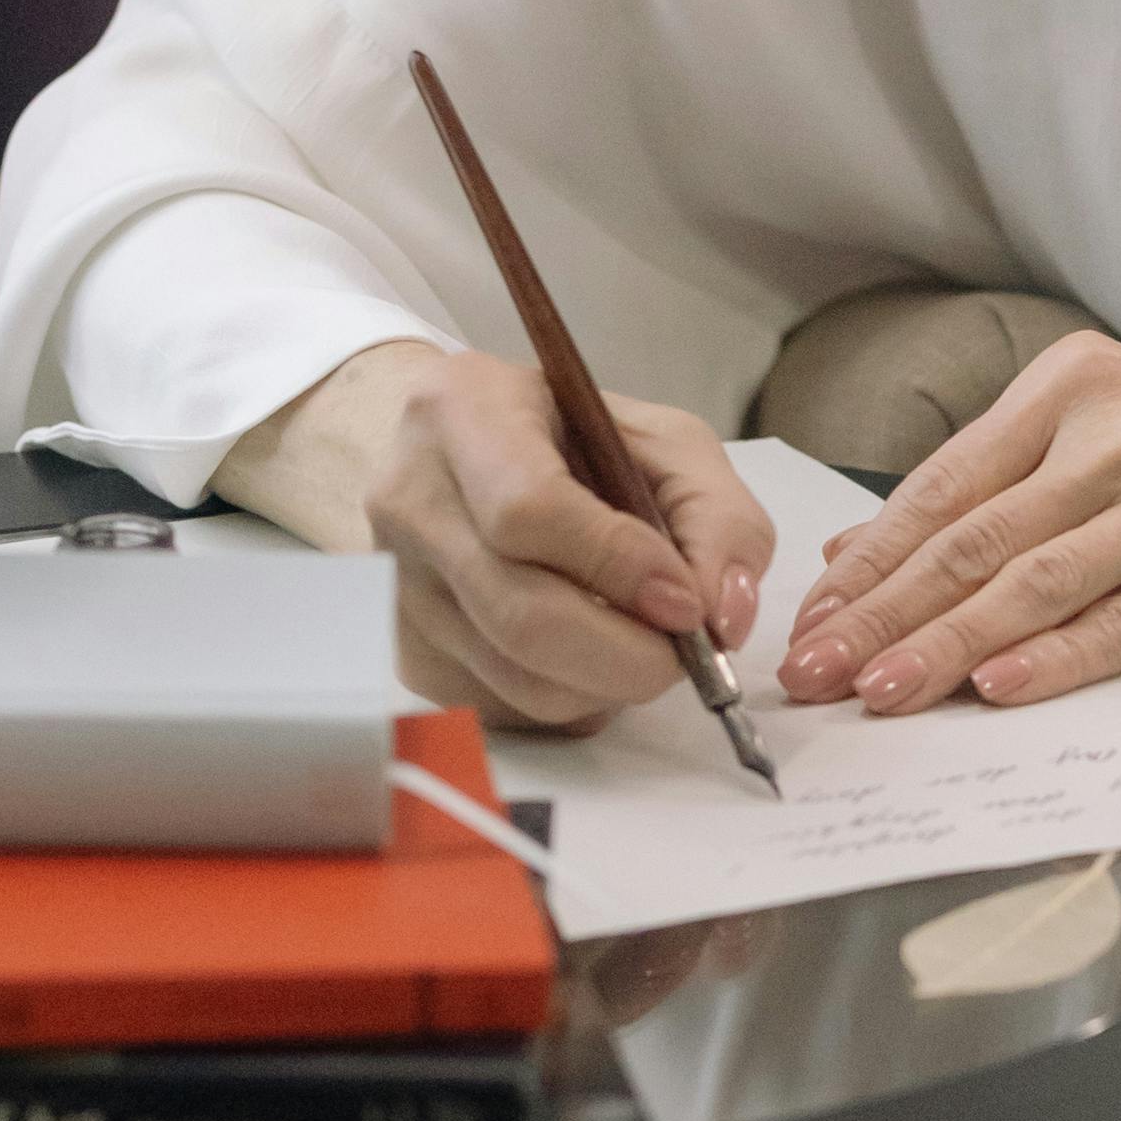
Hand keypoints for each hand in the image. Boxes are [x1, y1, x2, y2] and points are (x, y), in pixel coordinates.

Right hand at [226, 340, 776, 733]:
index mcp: (462, 413)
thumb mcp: (661, 441)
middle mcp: (410, 501)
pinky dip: (572, 698)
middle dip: (627, 654)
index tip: (685, 601)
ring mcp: (398, 586)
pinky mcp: (409, 652)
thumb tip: (722, 613)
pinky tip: (587, 652)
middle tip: (685, 651)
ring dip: (607, 684)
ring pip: (518, 678)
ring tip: (640, 644)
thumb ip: (716, 514)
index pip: (529, 511)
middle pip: (520, 614)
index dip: (618, 567)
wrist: (464, 461)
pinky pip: (507, 707)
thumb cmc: (568, 441)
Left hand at [778, 333, 1120, 715]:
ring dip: (950, 645)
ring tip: (884, 692)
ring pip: (1036, 585)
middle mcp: (1113, 440)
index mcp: (1069, 388)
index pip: (943, 485)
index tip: (810, 615)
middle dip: (884, 614)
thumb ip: (987, 479)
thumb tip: (865, 549)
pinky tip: (999, 686)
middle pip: (975, 540)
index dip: (870, 559)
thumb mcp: (1099, 415)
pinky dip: (1058, 658)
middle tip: (816, 670)